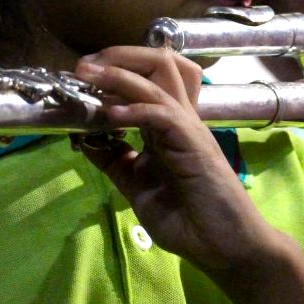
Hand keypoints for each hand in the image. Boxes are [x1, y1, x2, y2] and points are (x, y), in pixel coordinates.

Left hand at [72, 46, 272, 273]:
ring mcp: (188, 128)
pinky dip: (135, 109)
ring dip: (119, 74)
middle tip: (85, 67)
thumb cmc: (188, 219)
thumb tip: (82, 139)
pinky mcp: (193, 144)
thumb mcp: (136, 185)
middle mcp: (180, 117)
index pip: (147, 76)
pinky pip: (164, 114)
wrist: (224, 247)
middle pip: (160, 62)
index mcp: (167, 124)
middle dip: (120, 55)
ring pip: (160, 78)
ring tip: (88, 75)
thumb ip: (113, 161)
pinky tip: (110, 115)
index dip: (115, 68)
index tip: (80, 77)